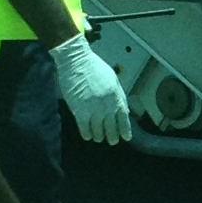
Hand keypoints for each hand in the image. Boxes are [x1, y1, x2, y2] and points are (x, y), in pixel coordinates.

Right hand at [49, 29, 130, 144]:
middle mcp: (106, 105)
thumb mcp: (113, 79)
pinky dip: (87, 134)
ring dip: (99, 136)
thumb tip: (124, 110)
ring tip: (98, 137)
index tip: (126, 137)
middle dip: (112, 137)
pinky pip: (84, 128)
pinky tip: (87, 136)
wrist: (76, 61)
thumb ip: (119, 95)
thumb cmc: (94, 67)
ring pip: (98, 131)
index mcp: (116, 96)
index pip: (124, 118)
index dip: (125, 130)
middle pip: (112, 128)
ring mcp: (93, 109)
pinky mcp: (79, 111)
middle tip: (111, 141)